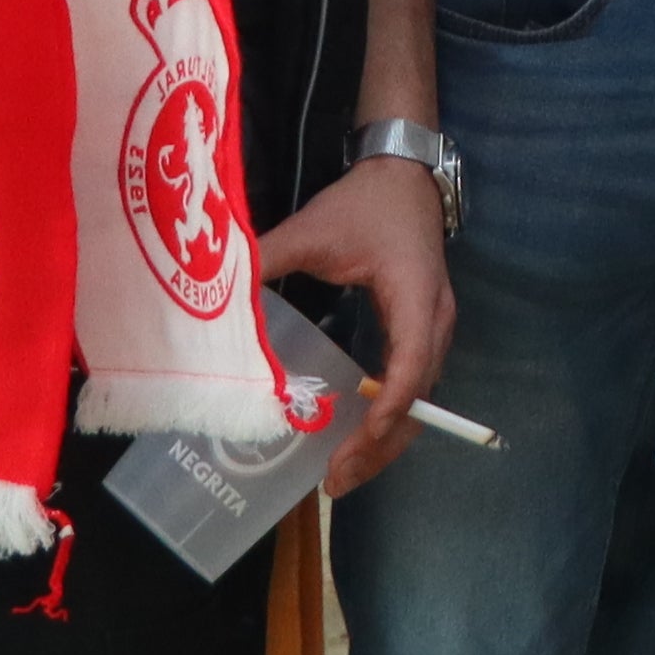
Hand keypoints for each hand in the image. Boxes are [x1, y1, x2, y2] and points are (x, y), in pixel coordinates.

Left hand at [261, 157, 454, 497]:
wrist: (403, 173)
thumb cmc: (364, 203)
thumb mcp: (313, 229)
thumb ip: (268, 257)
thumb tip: (220, 293)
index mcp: (415, 296)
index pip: (411, 363)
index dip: (388, 406)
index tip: (357, 439)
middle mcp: (434, 320)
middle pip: (421, 399)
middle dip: (381, 446)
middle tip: (335, 481)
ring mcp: (434, 328)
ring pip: (421, 400)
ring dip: (386, 441)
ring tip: (342, 474)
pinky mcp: (423, 331)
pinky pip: (413, 386)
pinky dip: (389, 418)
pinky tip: (356, 437)